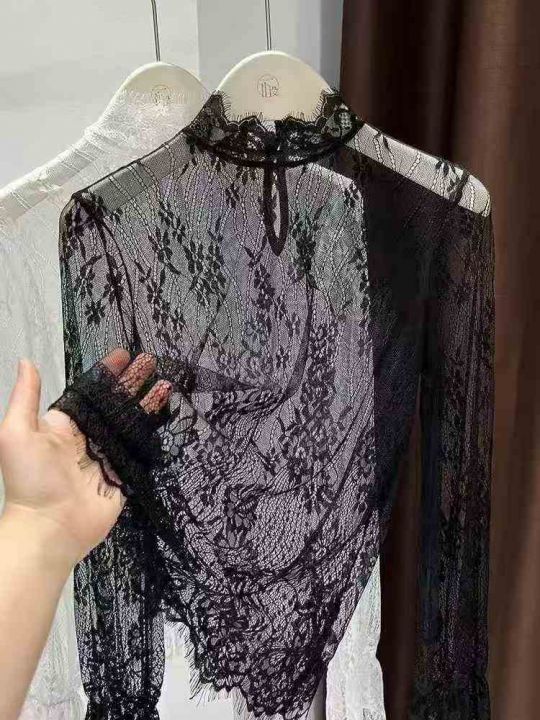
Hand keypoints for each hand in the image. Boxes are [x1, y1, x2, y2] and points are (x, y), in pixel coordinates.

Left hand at [0, 349, 170, 570]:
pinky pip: (140, 450)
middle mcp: (87, 438)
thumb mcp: (17, 433)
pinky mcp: (122, 475)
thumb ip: (26, 397)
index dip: (107, 373)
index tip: (123, 354)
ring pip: (131, 423)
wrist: (49, 527)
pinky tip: (167, 417)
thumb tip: (26, 362)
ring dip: (148, 403)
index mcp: (64, 425)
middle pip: (115, 404)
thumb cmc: (30, 481)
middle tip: (153, 362)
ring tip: (167, 383)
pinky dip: (153, 433)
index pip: (90, 392)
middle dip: (133, 383)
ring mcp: (106, 456)